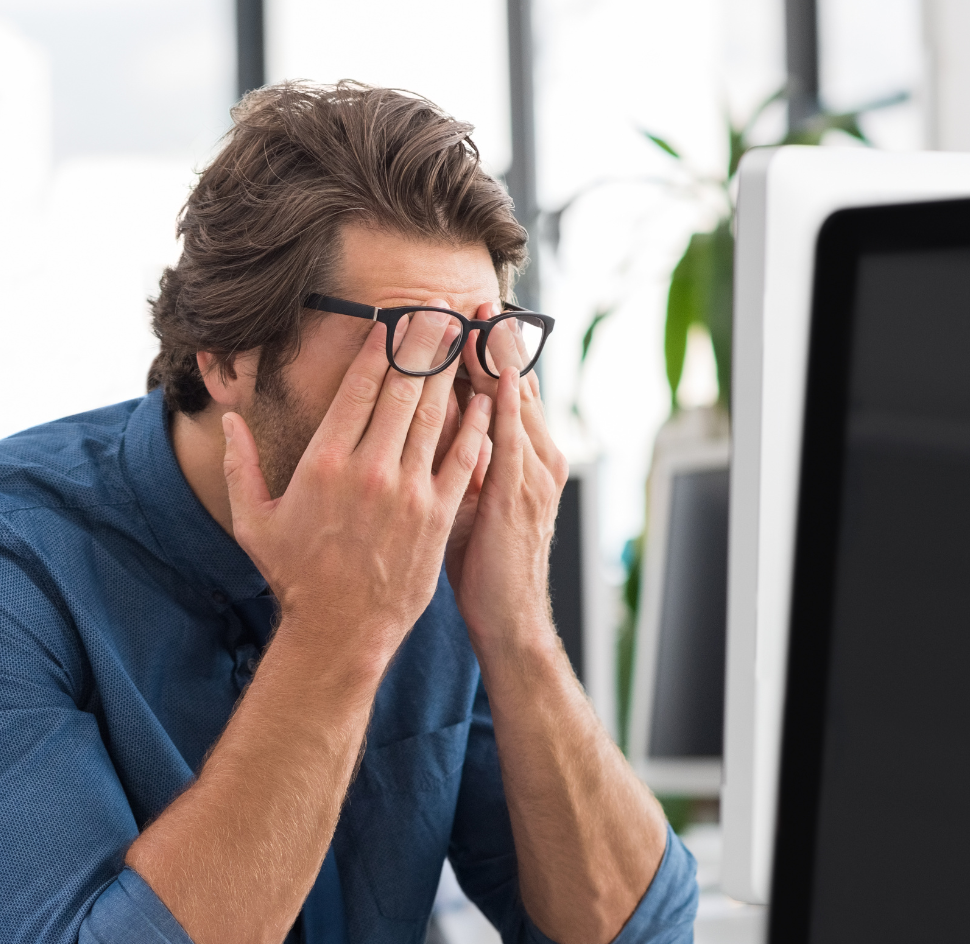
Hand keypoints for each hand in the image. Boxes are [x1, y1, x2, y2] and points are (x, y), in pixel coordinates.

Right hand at [222, 304, 492, 669]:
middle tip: (439, 308)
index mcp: (325, 461)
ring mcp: (408, 491)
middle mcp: (369, 468)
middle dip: (423, 343)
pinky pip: (462, 458)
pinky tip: (485, 399)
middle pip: (403, 388)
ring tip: (463, 336)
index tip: (394, 318)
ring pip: (435, 415)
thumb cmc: (294, 576)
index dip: (381, 346)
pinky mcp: (437, 515)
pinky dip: (475, 425)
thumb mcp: (253, 520)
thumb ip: (239, 465)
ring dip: (451, 371)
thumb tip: (229, 419)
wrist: (340, 631)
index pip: (359, 387)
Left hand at [445, 305, 568, 654]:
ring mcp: (532, 474)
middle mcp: (536, 457)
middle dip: (497, 340)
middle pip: (516, 385)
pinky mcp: (519, 495)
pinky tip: (491, 374)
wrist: (509, 619)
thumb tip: (433, 424)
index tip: (468, 314)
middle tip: (477, 297)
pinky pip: (509, 438)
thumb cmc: (485, 565)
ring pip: (515, 402)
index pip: (506, 390)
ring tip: (483, 316)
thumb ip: (462, 460)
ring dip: (498, 358)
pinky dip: (501, 403)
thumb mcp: (472, 502)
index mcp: (526, 457)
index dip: (490, 351)